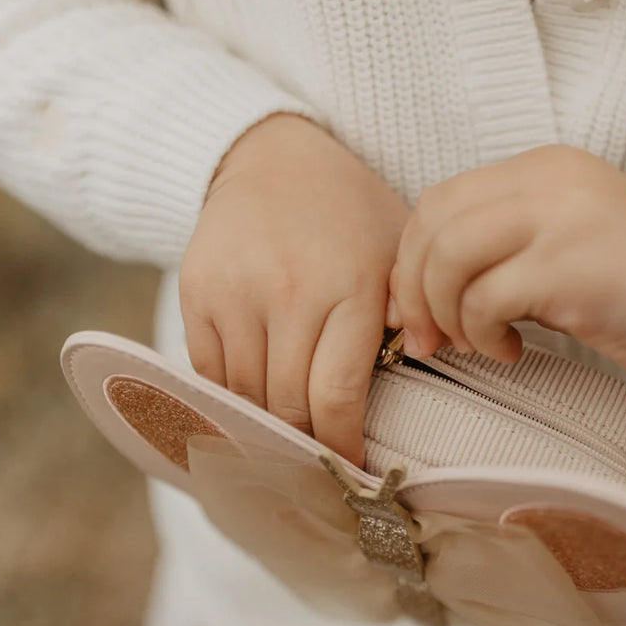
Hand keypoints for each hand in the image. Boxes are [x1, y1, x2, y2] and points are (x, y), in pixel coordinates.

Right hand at [180, 112, 409, 465]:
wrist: (272, 154)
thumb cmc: (350, 212)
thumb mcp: (399, 249)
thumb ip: (414, 307)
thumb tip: (428, 361)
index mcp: (351, 287)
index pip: (337, 395)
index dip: (343, 445)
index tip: (353, 471)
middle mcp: (288, 292)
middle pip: (288, 405)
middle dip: (306, 444)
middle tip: (320, 467)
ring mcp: (235, 293)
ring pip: (245, 395)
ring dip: (266, 425)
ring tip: (288, 443)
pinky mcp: (196, 292)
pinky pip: (209, 372)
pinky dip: (229, 396)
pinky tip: (251, 404)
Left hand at [391, 146, 625, 381]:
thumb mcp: (573, 241)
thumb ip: (511, 246)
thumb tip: (430, 291)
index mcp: (545, 169)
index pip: (442, 199)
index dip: (412, 259)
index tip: (417, 310)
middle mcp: (548, 181)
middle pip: (433, 223)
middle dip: (414, 290)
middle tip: (428, 339)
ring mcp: (560, 220)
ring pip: (449, 256)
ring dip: (445, 313)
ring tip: (476, 345)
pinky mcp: (570, 267)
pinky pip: (485, 299)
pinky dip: (481, 334)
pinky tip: (513, 351)